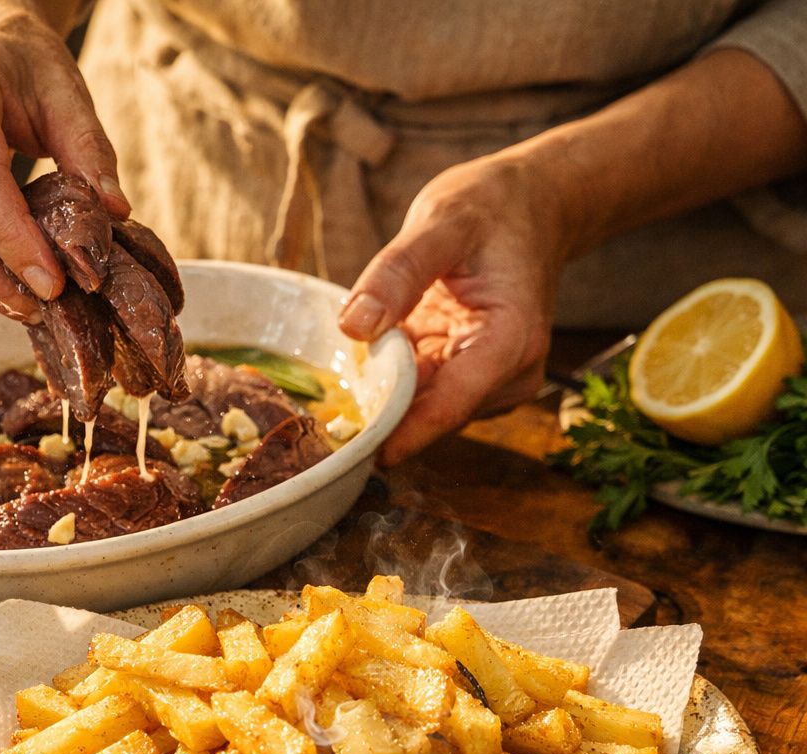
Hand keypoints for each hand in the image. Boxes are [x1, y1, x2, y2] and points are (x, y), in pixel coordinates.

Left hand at [338, 156, 570, 465]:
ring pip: (421, 412)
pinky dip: (385, 388)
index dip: (402, 434)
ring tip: (331, 392)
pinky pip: (417, 395)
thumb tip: (356, 325)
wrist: (528, 207)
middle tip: (316, 419)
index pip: (452, 404)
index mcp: (511, 339)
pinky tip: (356, 373)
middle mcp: (507, 373)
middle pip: (432, 417)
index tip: (356, 455)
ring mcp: (487, 381)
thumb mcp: (441, 222)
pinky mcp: (465, 378)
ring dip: (378, 403)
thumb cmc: (492, 209)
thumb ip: (399, 271)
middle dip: (378, 418)